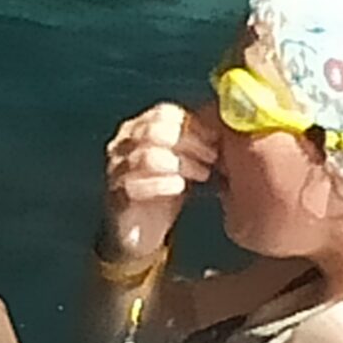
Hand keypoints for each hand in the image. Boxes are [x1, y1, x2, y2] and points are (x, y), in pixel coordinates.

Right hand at [101, 101, 219, 265]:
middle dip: (190, 143)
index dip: (194, 124)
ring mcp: (116, 168)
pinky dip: (164, 183)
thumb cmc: (167, 189)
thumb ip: (195, 142)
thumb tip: (225, 127)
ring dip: (182, 164)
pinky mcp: (117, 194)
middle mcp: (122, 143)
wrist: (143, 229)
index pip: (164, 112)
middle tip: (212, 157)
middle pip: (156, 130)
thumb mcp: (183, 160)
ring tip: (202, 174)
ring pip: (148, 155)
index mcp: (138, 128)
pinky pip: (137, 183)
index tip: (216, 139)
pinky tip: (181, 187)